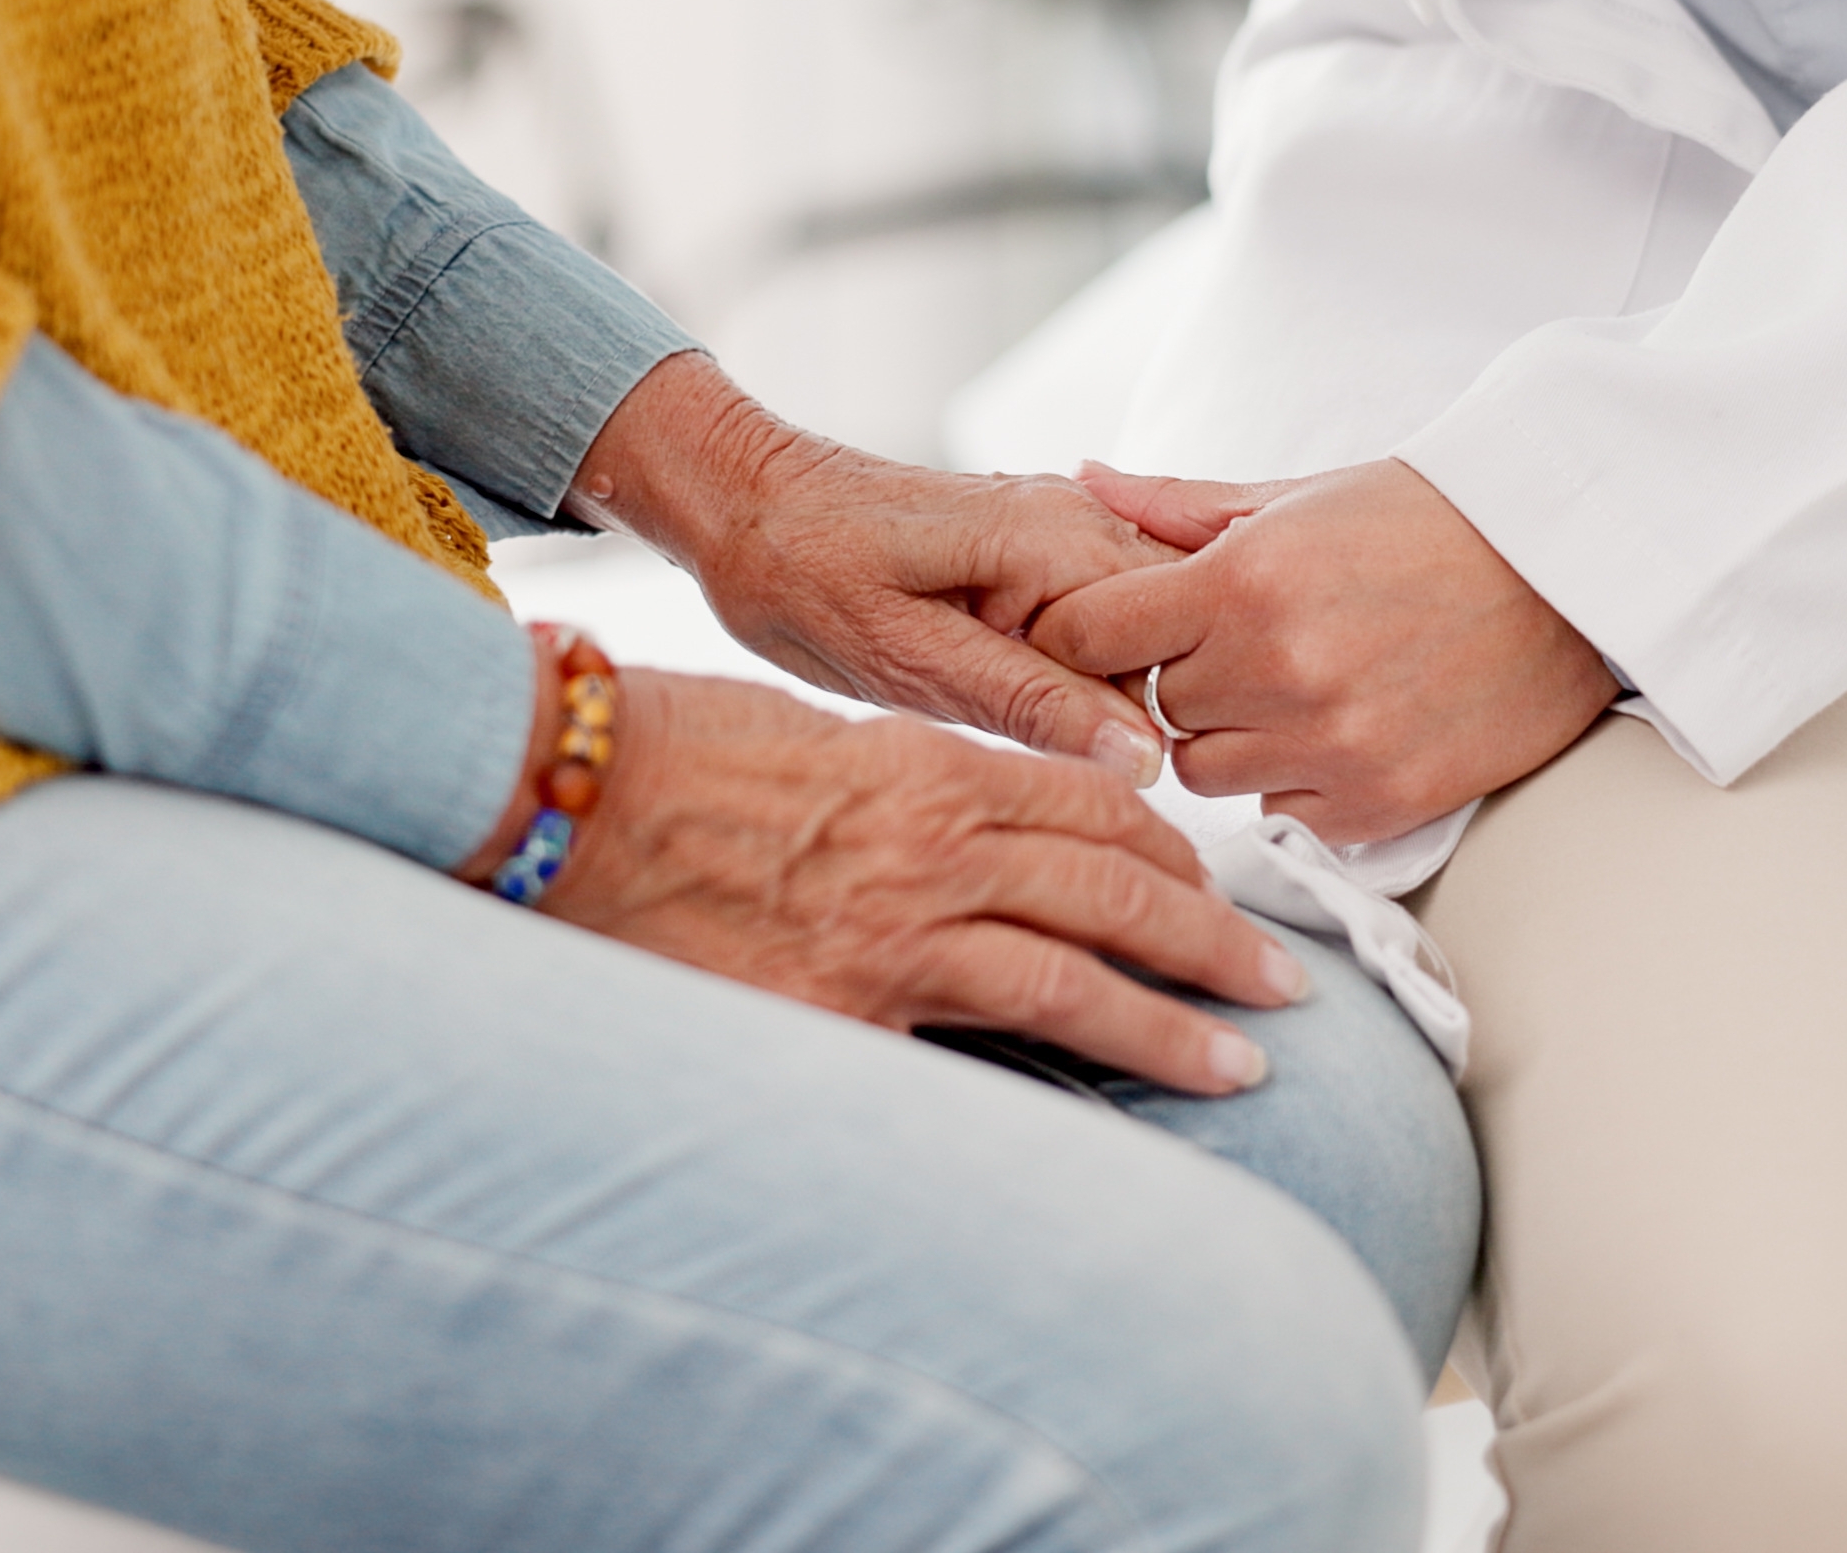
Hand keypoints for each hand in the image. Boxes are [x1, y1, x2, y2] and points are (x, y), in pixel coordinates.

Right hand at [482, 667, 1307, 1093]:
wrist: (564, 792)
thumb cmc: (669, 748)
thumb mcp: (813, 734)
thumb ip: (904, 778)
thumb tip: (968, 819)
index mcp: (930, 764)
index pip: (1092, 804)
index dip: (1168, 846)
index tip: (1212, 881)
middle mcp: (934, 844)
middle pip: (1117, 889)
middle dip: (1214, 939)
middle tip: (1283, 982)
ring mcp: (892, 932)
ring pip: (1075, 976)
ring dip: (1173, 1023)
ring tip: (1242, 1062)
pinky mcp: (843, 1010)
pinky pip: (972, 1050)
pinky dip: (1048, 1078)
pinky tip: (1101, 1112)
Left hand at [568, 354, 1178, 779]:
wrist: (739, 505)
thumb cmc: (795, 568)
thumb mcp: (905, 659)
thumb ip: (1028, 703)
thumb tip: (1134, 755)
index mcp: (1054, 539)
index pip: (1172, 649)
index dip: (1138, 722)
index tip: (1067, 754)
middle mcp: (1074, 520)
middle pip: (1170, 640)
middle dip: (1120, 703)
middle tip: (1010, 717)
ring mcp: (1061, 527)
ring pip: (1138, 633)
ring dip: (1091, 683)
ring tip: (991, 688)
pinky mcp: (1038, 547)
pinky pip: (1097, 616)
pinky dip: (1068, 660)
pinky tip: (1002, 674)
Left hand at [1029, 459, 1618, 844]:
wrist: (1572, 570)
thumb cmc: (1431, 520)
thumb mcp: (1297, 496)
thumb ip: (1177, 506)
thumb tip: (1079, 479)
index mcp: (1245, 581)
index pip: (1089, 635)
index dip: (1091, 632)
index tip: (1120, 628)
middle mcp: (1281, 670)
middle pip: (1153, 708)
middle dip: (1185, 679)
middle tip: (1247, 643)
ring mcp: (1332, 746)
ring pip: (1207, 772)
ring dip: (1235, 738)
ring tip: (1301, 684)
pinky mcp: (1380, 805)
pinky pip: (1281, 815)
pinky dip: (1297, 782)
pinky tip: (1347, 726)